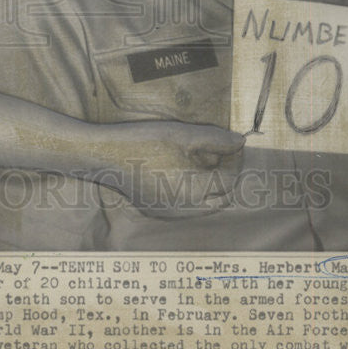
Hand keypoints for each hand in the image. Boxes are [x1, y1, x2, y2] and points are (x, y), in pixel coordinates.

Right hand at [90, 120, 245, 215]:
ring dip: (210, 186)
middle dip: (226, 176)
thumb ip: (215, 139)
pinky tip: (180, 172)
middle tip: (219, 153)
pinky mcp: (159, 213)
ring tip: (199, 161)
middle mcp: (188, 209)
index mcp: (197, 190)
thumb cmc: (145, 141)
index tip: (232, 144)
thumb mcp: (182, 134)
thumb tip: (240, 142)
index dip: (236, 160)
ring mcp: (173, 214)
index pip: (231, 180)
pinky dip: (193, 193)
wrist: (107, 156)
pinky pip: (187, 207)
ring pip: (206, 205)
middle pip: (222, 197)